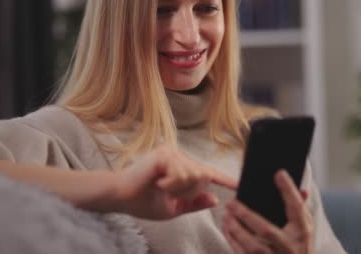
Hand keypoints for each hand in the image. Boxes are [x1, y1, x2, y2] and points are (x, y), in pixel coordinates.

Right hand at [113, 145, 237, 219]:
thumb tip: (215, 199)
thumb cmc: (143, 201)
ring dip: (179, 189)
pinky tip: (157, 184)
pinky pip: (182, 174)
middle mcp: (178, 156)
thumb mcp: (173, 208)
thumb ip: (194, 203)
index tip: (240, 185)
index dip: (225, 179)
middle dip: (188, 191)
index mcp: (181, 167)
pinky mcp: (164, 154)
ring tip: (160, 188)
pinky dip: (171, 185)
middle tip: (166, 192)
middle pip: (203, 176)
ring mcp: (171, 152)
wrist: (120, 197)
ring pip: (194, 175)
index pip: (207, 173)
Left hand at [222, 170, 313, 253]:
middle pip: (266, 230)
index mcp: (302, 231)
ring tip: (227, 216)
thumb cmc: (300, 245)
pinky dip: (233, 241)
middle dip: (247, 216)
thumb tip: (302, 190)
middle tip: (232, 203)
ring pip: (253, 247)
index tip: (278, 174)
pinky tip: (227, 229)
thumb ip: (301, 208)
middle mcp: (289, 246)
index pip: (297, 208)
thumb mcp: (305, 226)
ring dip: (236, 230)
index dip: (288, 191)